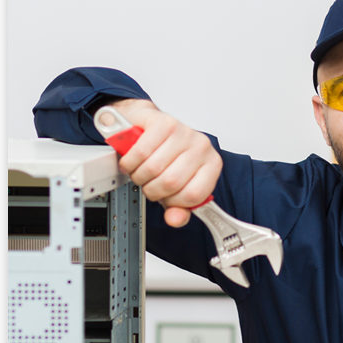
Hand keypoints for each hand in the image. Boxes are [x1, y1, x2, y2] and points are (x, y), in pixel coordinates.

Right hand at [107, 100, 222, 226]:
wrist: (148, 127)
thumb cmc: (166, 157)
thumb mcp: (176, 188)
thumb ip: (178, 208)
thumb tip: (175, 219)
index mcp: (212, 165)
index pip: (194, 195)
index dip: (173, 202)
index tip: (166, 198)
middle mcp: (202, 147)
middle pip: (171, 183)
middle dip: (152, 189)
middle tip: (149, 183)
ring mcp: (184, 132)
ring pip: (154, 168)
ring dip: (139, 175)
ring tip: (140, 171)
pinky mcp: (163, 123)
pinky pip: (141, 152)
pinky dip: (131, 161)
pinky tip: (132, 160)